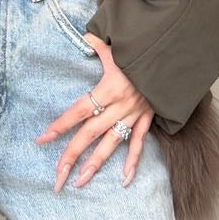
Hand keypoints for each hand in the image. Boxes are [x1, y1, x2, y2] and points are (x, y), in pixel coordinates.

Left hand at [34, 35, 154, 189]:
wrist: (176, 58)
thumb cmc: (144, 50)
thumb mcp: (120, 47)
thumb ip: (99, 45)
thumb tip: (85, 37)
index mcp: (109, 88)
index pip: (78, 111)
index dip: (60, 125)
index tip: (42, 139)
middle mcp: (119, 106)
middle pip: (90, 134)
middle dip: (71, 155)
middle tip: (56, 176)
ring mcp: (134, 115)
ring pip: (111, 144)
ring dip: (95, 165)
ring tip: (79, 182)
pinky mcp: (147, 119)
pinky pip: (138, 144)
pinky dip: (132, 162)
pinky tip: (125, 180)